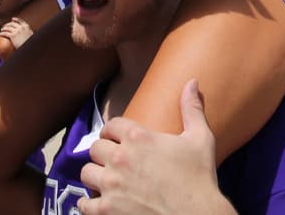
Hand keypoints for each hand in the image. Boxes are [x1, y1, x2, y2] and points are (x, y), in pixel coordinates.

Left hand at [0, 17, 32, 49]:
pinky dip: (2, 33)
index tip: (12, 19)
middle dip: (8, 24)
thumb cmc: (29, 42)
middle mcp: (21, 27)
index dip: (15, 19)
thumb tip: (27, 30)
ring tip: (2, 30)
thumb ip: (28, 30)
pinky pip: (5, 33)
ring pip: (8, 28)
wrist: (28, 47)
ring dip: (4, 28)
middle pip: (12, 23)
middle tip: (5, 26)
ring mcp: (16, 31)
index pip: (20, 20)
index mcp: (26, 26)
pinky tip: (0, 34)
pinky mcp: (12, 36)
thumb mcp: (31, 34)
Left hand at [77, 79, 234, 214]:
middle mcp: (120, 159)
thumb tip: (192, 82)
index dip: (114, 131)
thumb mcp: (200, 139)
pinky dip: (89, 203)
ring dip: (96, 175)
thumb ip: (192, 109)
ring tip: (106, 180)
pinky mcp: (106, 210)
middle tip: (113, 161)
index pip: (112, 125)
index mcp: (138, 138)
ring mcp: (111, 186)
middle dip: (104, 153)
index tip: (116, 138)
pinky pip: (84, 203)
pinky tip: (99, 203)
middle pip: (96, 148)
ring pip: (86, 173)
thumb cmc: (199, 178)